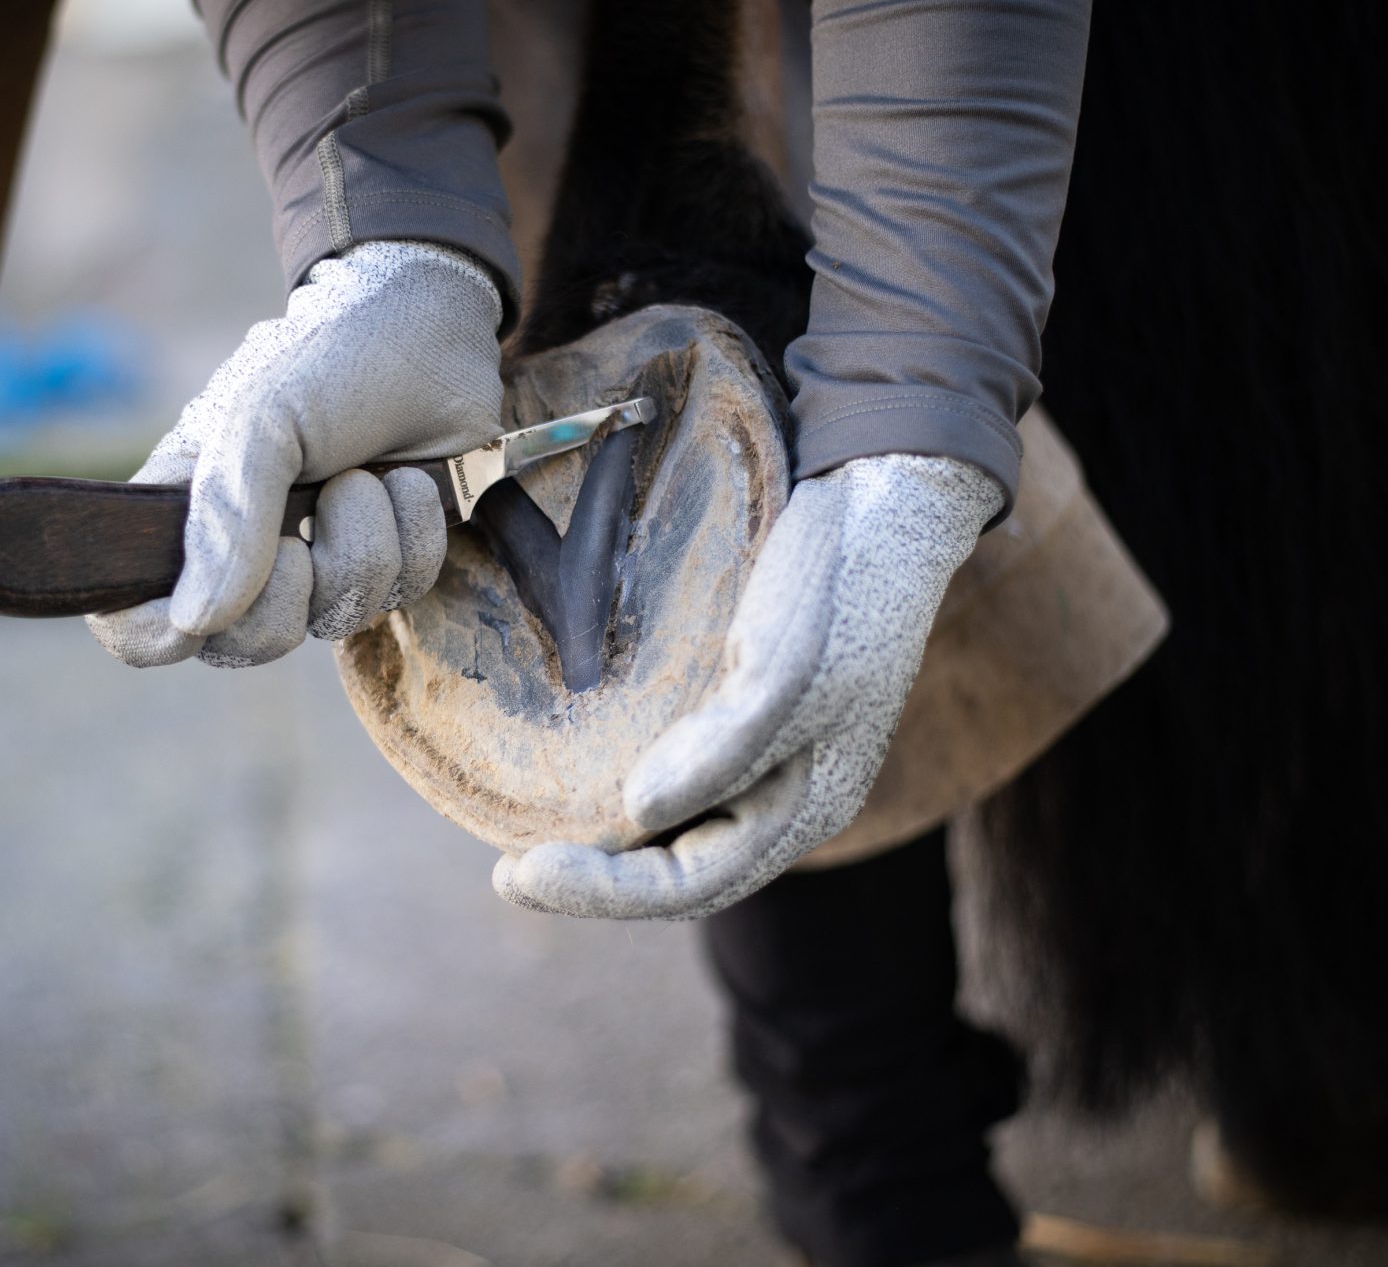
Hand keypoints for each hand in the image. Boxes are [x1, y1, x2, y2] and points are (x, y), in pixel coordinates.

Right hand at [88, 241, 503, 667]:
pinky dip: (412, 536)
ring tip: (364, 474)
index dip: (150, 634)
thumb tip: (198, 622)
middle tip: (303, 534)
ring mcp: (320, 556)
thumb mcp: (261, 422)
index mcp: (184, 510)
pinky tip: (407, 481)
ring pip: (332, 619)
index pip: (132, 614)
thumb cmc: (329, 359)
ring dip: (361, 543)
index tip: (192, 623)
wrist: (433, 327)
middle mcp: (246, 548)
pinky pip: (399, 593)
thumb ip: (227, 521)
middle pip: (241, 642)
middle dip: (286, 594)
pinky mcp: (390, 556)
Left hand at [491, 453, 1002, 918]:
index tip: (518, 873)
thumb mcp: (792, 668)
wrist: (879, 492)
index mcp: (803, 807)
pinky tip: (567, 763)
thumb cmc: (840, 587)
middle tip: (507, 873)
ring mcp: (760, 751)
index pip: (694, 884)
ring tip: (526, 832)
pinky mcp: (732, 703)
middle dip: (593, 881)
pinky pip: (668, 764)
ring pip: (671, 825)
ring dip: (602, 841)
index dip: (605, 894)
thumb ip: (726, 746)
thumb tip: (638, 809)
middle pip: (677, 868)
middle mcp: (780, 793)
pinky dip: (614, 780)